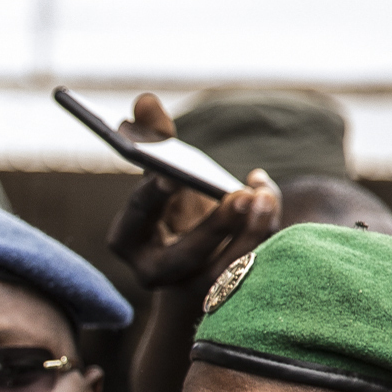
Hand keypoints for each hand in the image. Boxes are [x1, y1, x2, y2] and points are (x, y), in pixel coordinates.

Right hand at [103, 93, 280, 290]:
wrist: (194, 263)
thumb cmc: (174, 210)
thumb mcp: (164, 176)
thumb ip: (154, 140)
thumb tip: (145, 99)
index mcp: (127, 239)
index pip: (139, 216)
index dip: (153, 195)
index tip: (172, 175)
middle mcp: (155, 273)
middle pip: (184, 257)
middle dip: (213, 228)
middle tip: (240, 196)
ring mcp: (195, 290)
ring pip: (227, 266)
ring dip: (250, 230)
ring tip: (262, 193)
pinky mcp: (232, 291)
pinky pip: (255, 265)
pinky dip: (265, 228)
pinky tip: (265, 194)